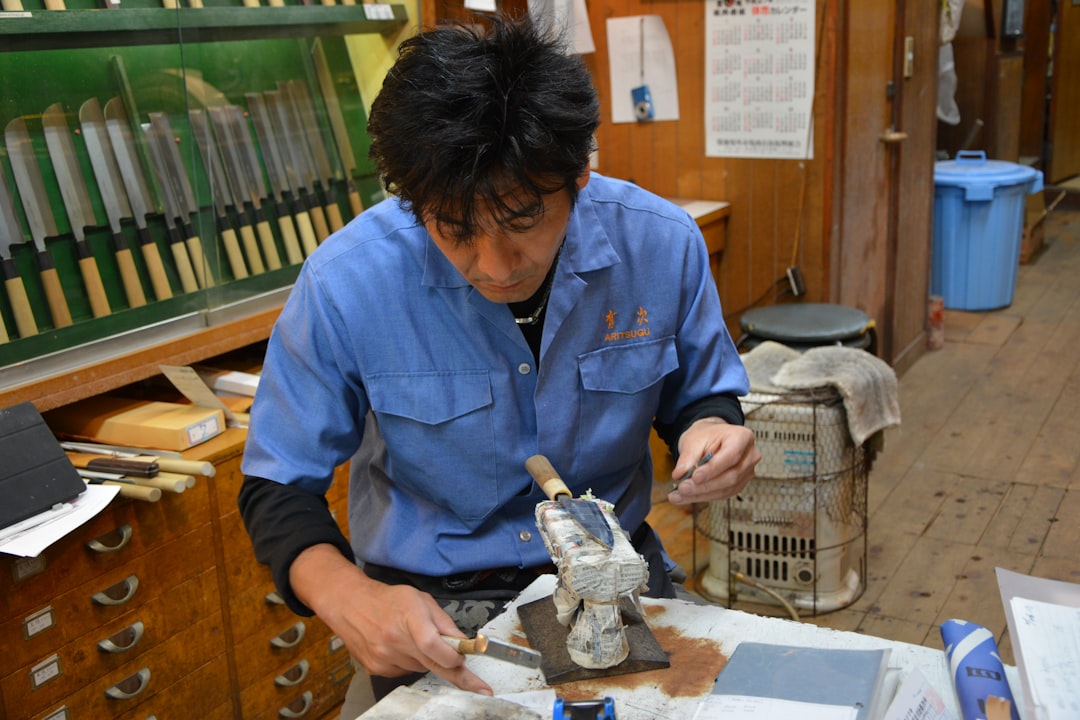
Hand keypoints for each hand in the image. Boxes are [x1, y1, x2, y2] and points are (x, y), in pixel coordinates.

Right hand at [289, 544, 492, 694]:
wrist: (350, 604)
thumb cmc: (389, 599)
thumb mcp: (421, 599)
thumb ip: (444, 622)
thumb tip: (464, 643)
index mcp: (409, 617)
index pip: (433, 646)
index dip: (454, 657)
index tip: (468, 665)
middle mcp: (394, 640)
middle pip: (433, 664)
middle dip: (459, 676)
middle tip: (480, 688)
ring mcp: (384, 657)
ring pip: (421, 668)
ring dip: (427, 660)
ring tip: (414, 640)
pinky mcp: (377, 669)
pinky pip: (406, 672)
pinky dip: (411, 662)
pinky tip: (401, 647)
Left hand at [667, 417, 759, 504]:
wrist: (710, 439)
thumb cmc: (705, 436)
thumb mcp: (693, 440)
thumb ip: (688, 457)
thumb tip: (680, 475)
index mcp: (742, 437)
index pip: (731, 456)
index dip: (713, 469)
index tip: (695, 477)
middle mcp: (749, 455)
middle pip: (730, 476)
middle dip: (704, 485)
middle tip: (683, 488)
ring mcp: (747, 472)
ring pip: (726, 489)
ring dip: (701, 494)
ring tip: (679, 495)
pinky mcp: (739, 484)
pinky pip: (722, 494)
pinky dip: (702, 497)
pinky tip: (685, 497)